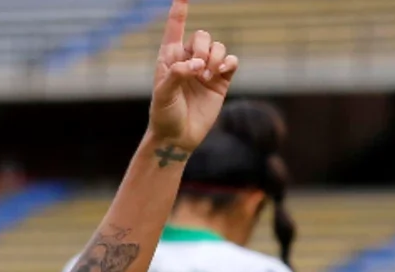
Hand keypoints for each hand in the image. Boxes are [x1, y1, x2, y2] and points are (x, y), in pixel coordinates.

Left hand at [148, 0, 239, 151]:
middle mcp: (188, 60)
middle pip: (202, 36)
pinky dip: (229, 62)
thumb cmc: (164, 115)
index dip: (179, 11)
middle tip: (197, 69)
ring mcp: (205, 70)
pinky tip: (222, 71)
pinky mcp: (220, 81)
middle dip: (202, 48)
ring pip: (218, 47)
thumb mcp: (164, 95)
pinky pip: (230, 61)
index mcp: (169, 58)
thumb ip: (176, 75)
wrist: (177, 137)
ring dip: (215, 57)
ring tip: (207, 76)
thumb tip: (195, 64)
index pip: (174, 29)